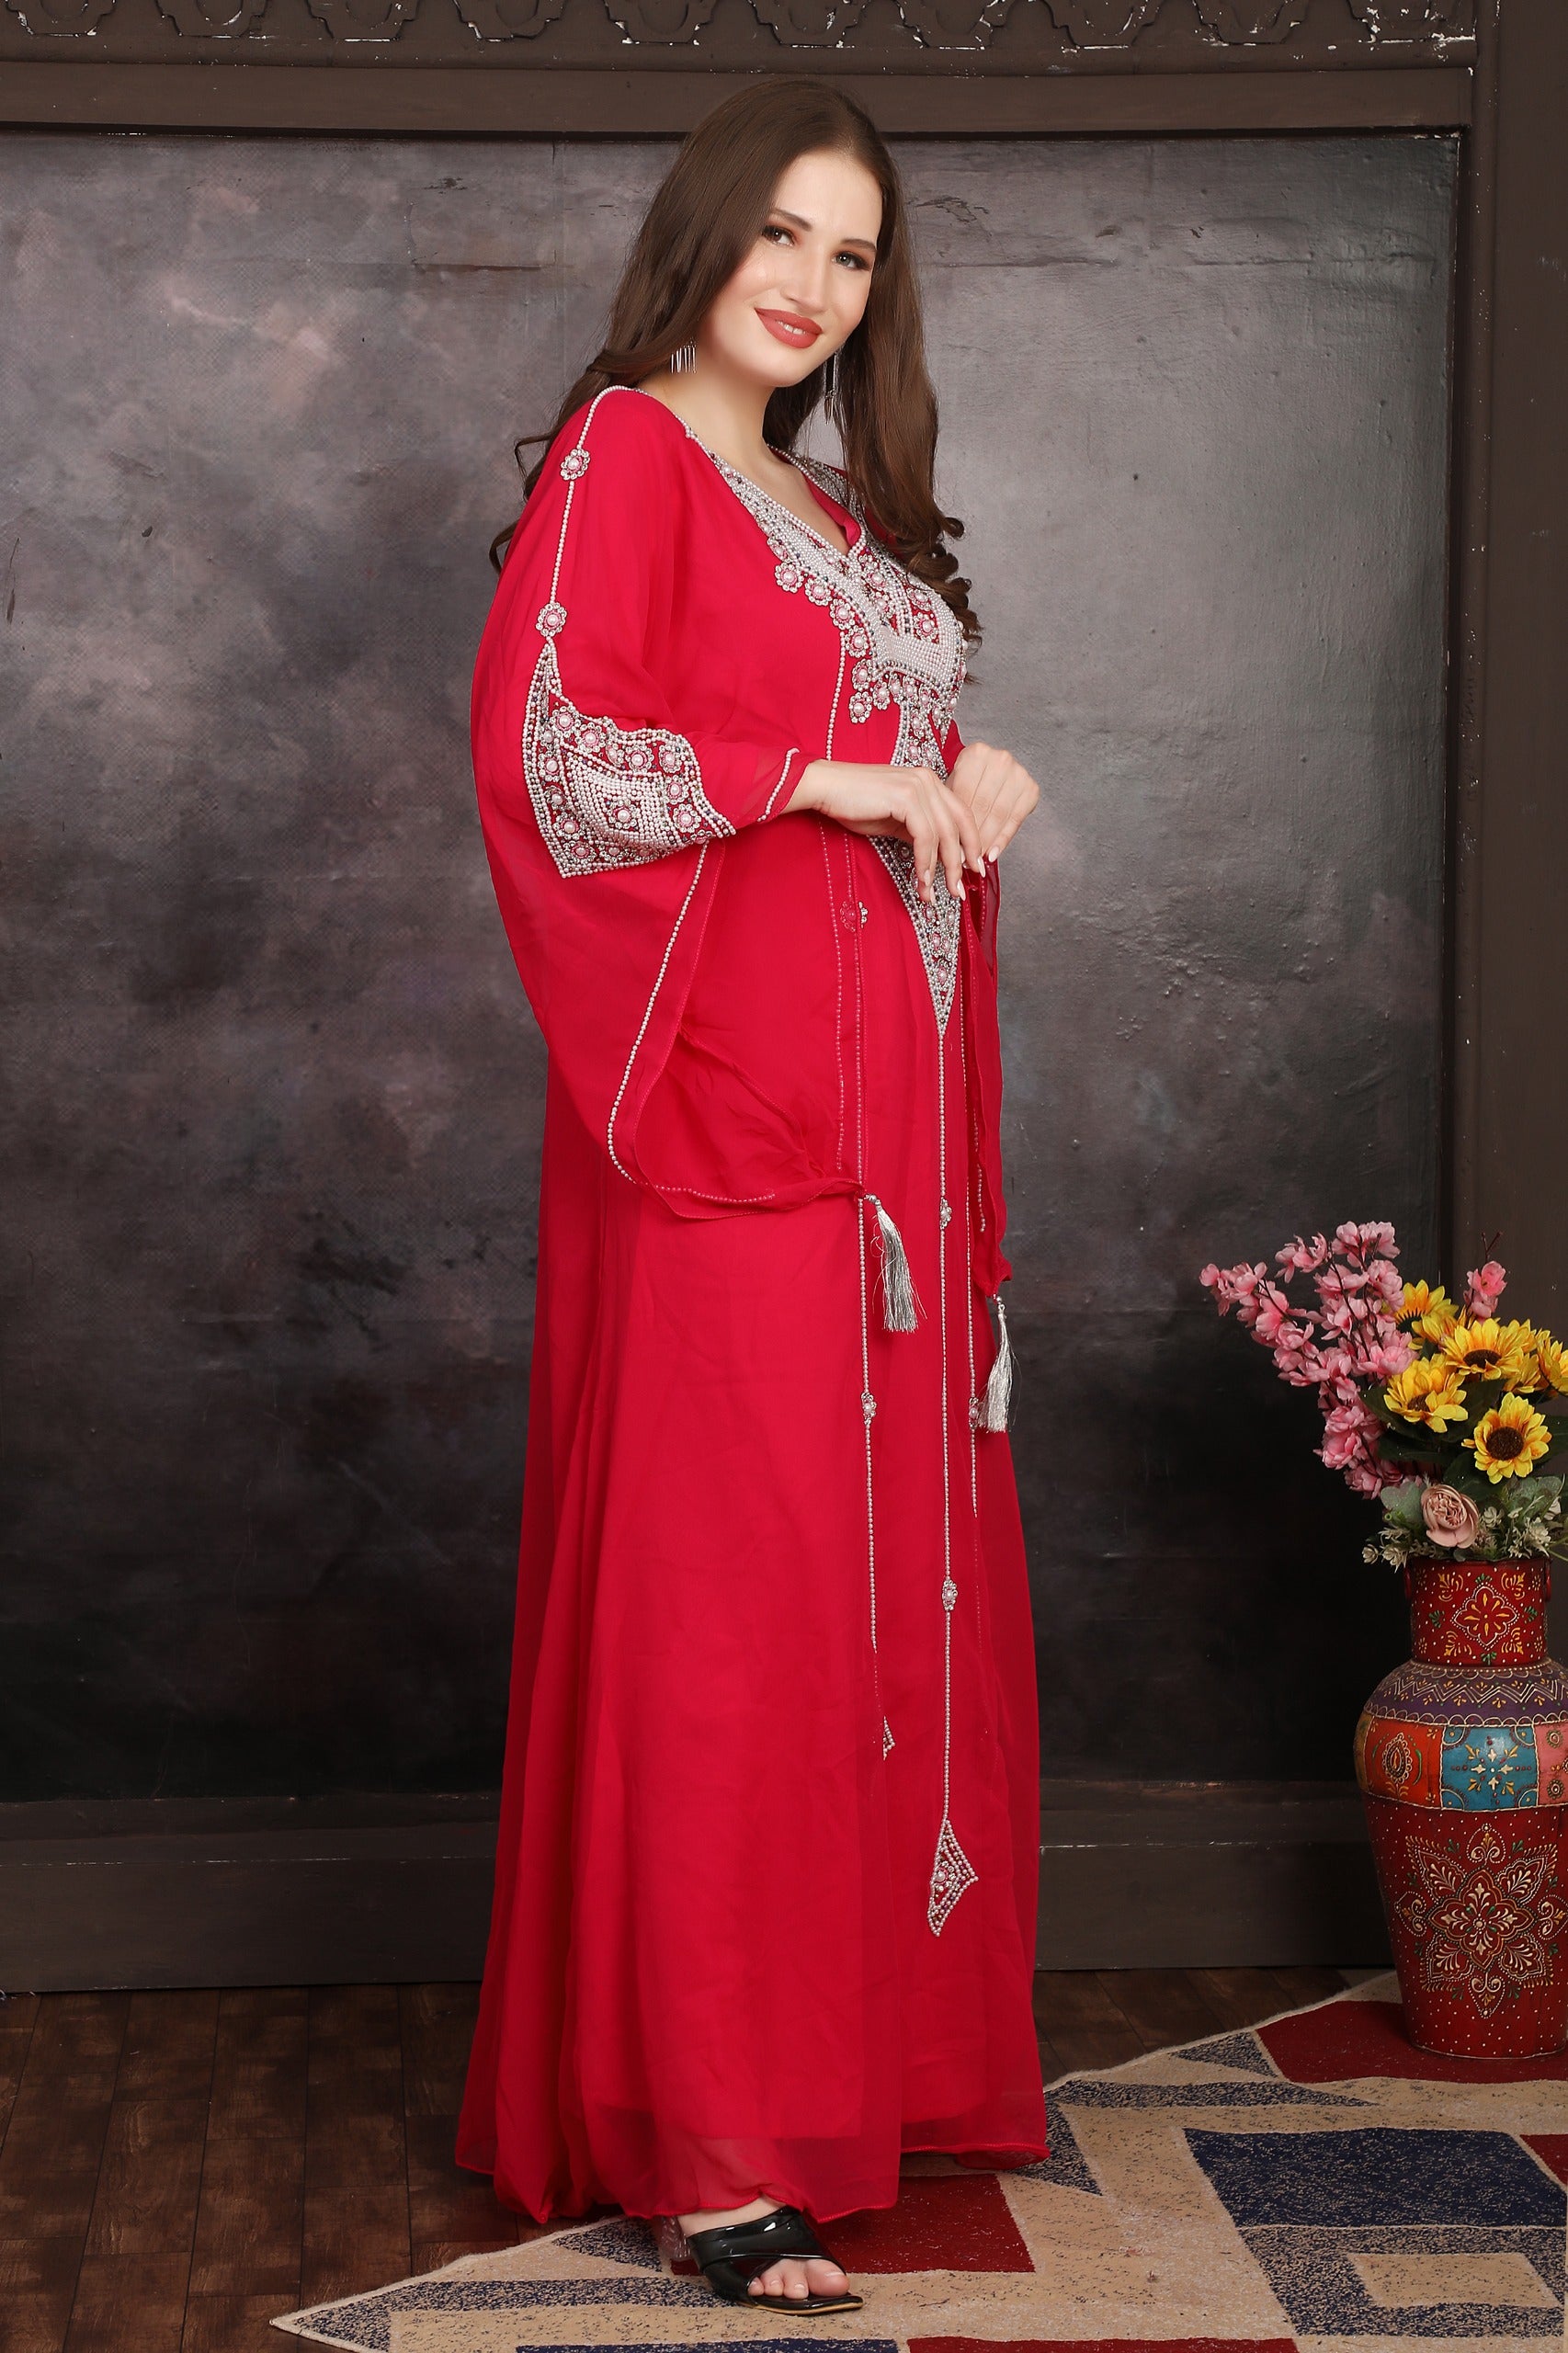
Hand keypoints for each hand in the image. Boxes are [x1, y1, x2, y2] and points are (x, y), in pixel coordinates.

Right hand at [785, 760, 981, 905]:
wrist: (826, 788)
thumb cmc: (855, 805)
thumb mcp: (895, 821)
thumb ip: (918, 832)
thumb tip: (937, 858)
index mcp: (930, 782)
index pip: (962, 815)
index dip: (972, 844)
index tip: (973, 871)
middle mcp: (929, 780)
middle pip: (959, 825)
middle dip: (962, 862)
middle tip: (959, 891)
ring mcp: (919, 786)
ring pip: (944, 834)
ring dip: (942, 869)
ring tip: (936, 894)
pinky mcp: (905, 797)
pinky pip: (924, 836)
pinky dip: (925, 862)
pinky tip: (921, 880)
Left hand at [945, 740, 1038, 863]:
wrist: (993, 769)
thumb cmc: (970, 780)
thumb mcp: (955, 786)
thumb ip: (952, 809)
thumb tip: (949, 846)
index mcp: (976, 754)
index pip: (964, 795)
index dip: (957, 825)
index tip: (952, 848)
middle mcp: (999, 759)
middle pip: (983, 806)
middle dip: (973, 836)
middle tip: (964, 858)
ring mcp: (1018, 772)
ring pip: (999, 814)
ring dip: (987, 840)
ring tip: (976, 858)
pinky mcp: (1031, 788)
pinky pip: (1015, 819)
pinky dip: (1003, 839)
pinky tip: (993, 852)